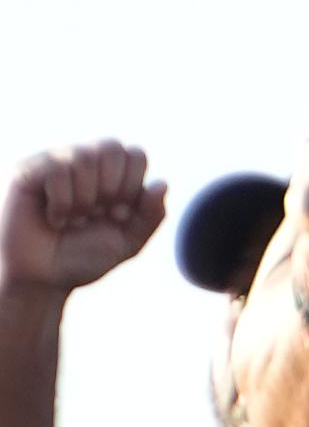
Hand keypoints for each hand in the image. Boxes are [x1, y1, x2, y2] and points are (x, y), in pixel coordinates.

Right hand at [0, 142, 164, 294]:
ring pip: (84, 157)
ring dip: (85, 201)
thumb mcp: (127, 242)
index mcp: (111, 174)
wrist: (45, 279)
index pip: (135, 154)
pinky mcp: (28, 170)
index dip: (132, 186)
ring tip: (74, 221)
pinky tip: (55, 219)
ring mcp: (55, 163)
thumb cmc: (83, 258)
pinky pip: (57, 169)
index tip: (119, 215)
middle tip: (97, 216)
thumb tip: (162, 184)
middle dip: (111, 189)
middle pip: (112, 147)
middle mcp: (84, 162)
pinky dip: (62, 202)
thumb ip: (150, 216)